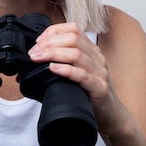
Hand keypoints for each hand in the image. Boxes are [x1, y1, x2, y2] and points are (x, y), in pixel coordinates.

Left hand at [27, 22, 122, 136]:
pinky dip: (66, 70)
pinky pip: (82, 75)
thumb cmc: (90, 93)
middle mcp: (97, 58)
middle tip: (33, 52)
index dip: (54, 31)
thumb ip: (63, 61)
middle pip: (72, 39)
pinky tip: (53, 69)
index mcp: (91, 50)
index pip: (73, 29)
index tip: (38, 41)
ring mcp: (100, 72)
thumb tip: (36, 56)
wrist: (112, 115)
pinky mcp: (100, 88)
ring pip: (76, 54)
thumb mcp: (78, 72)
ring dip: (53, 54)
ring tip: (38, 58)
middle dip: (49, 43)